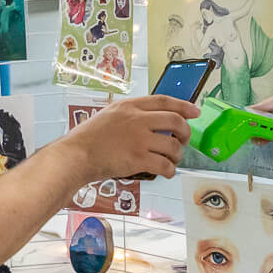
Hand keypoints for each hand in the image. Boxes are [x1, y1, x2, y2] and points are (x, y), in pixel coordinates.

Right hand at [61, 95, 197, 181]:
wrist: (76, 155)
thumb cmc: (89, 138)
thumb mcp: (109, 114)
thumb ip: (130, 114)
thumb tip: (152, 120)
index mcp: (129, 106)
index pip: (164, 100)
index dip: (183, 105)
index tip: (195, 111)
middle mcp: (137, 119)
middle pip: (175, 121)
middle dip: (185, 132)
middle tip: (184, 141)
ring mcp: (138, 139)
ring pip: (173, 145)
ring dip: (178, 155)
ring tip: (172, 160)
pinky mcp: (137, 159)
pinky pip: (165, 165)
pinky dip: (170, 170)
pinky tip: (167, 172)